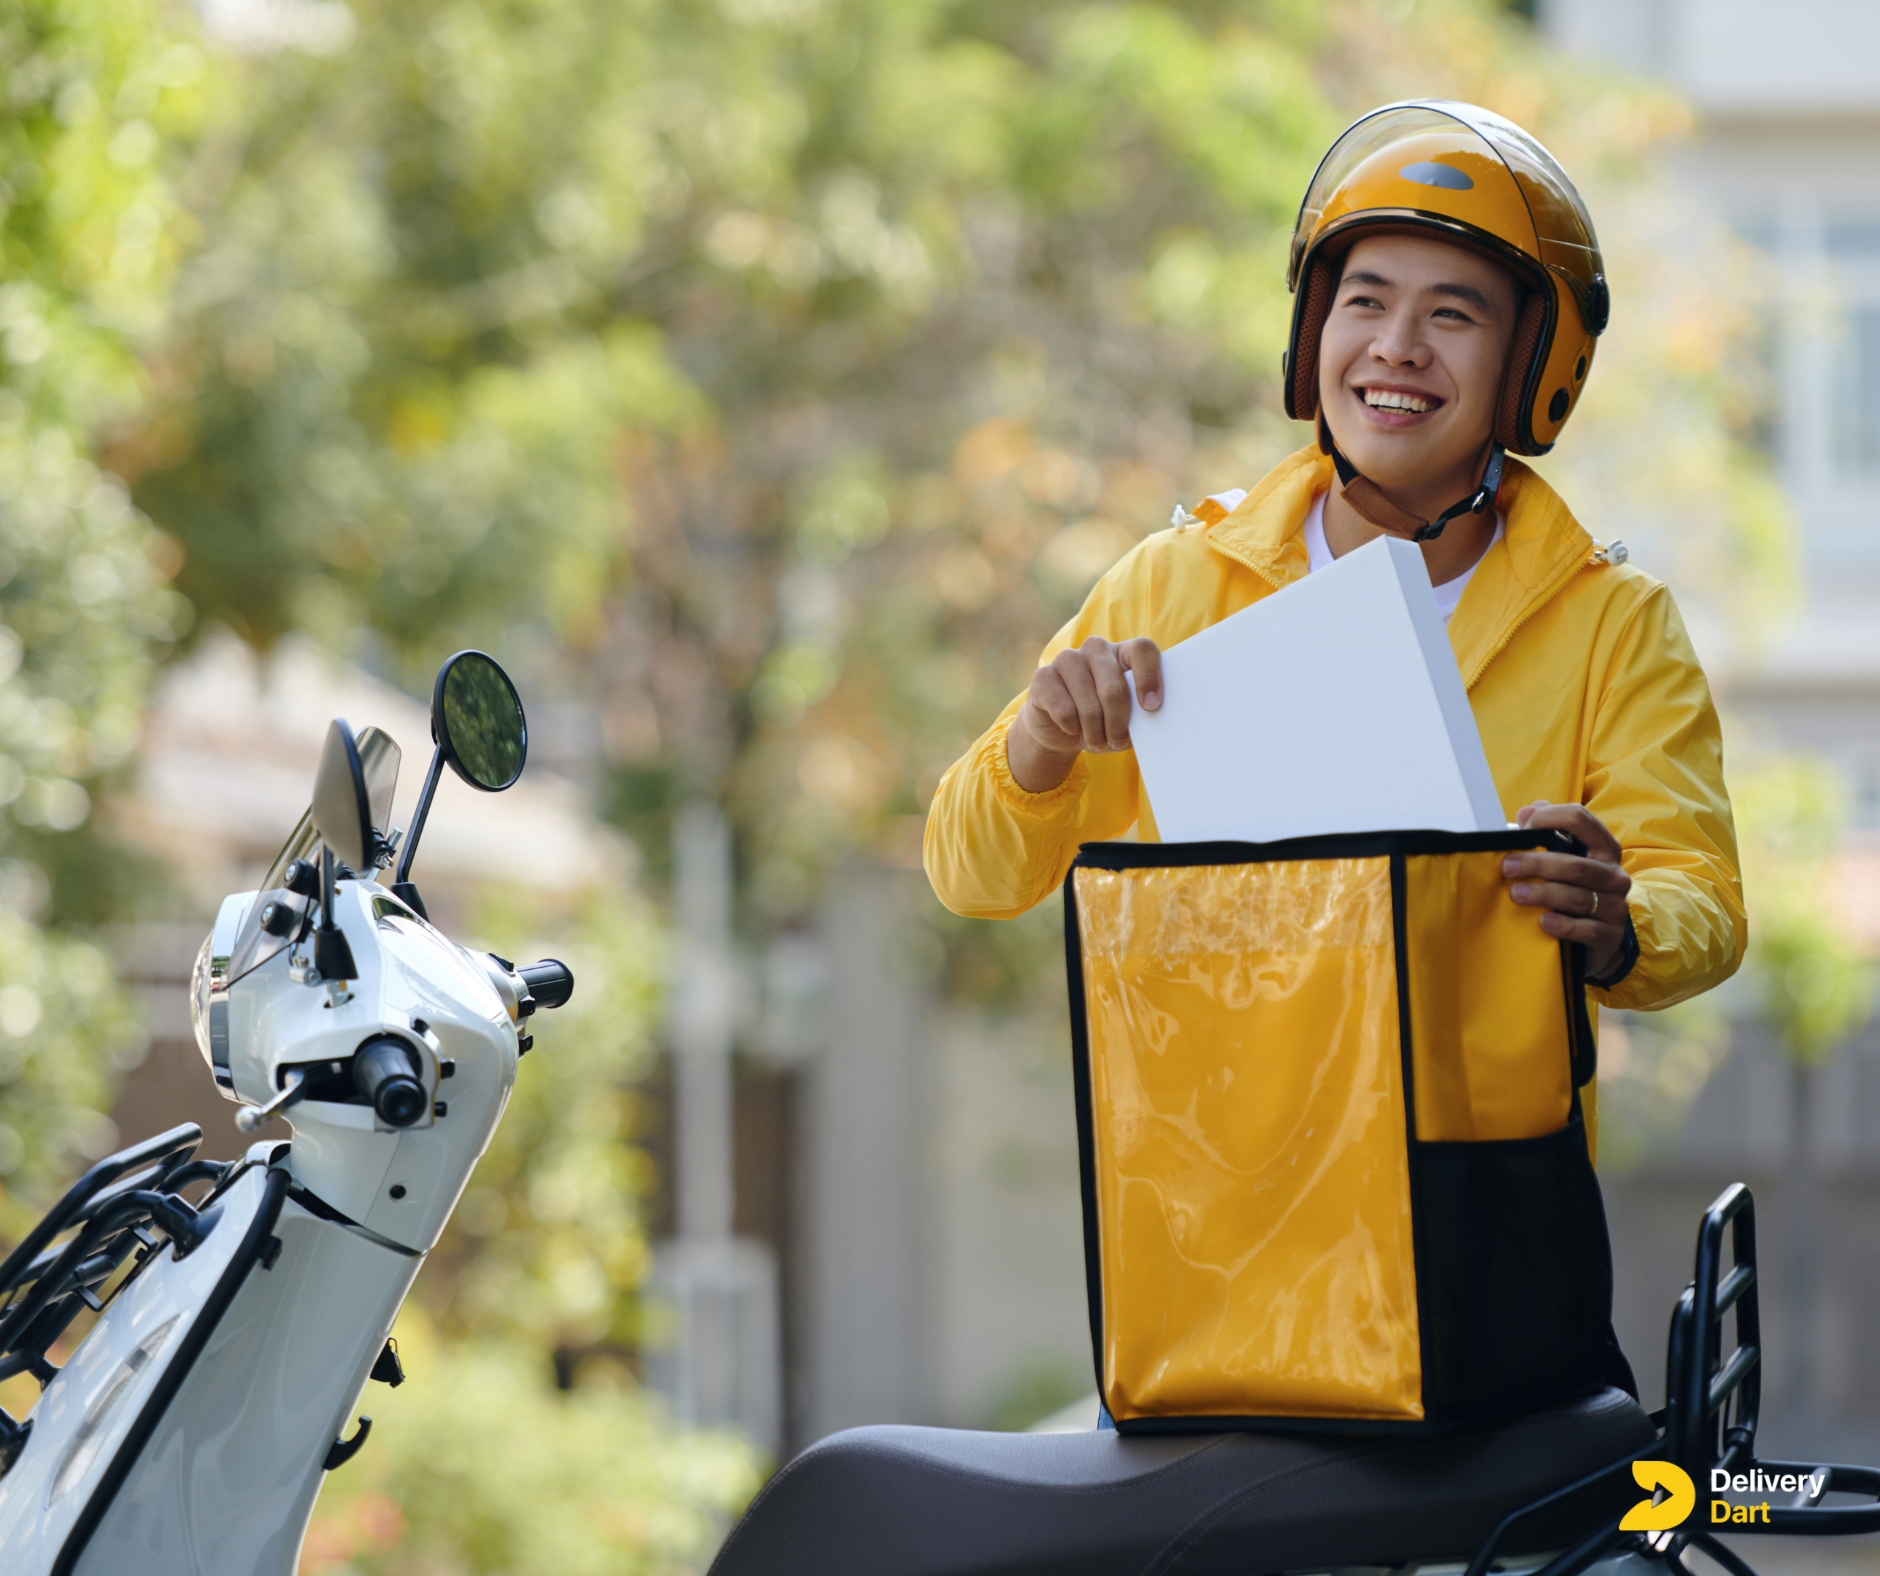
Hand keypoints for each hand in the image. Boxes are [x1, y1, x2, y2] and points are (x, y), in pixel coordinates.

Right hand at [1007, 637, 1162, 792]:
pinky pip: (1064, 711)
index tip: (1152, 707)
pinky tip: (1071, 728)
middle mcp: (1096, 649)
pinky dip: (1072, 729)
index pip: (1142, 650)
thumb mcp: (1127, 722)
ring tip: (1096, 740)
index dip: (1149, 677)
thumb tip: (1151, 724)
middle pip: (1114, 688)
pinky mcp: (1043, 675)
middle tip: (1117, 741)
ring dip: (1095, 733)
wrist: (1060, 730)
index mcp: (1123, 653)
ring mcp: (1067, 659)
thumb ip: (1142, 718)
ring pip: (1089, 705)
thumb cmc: (1103, 722)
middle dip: (1118, 724)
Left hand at [1503, 801, 1631, 979]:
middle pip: (1576, 865)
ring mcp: (1616, 906)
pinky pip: (1588, 929)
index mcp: (1603, 847)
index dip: (1551, 818)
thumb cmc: (1572, 887)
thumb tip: (1527, 812)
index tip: (1523, 827)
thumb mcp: (1563, 856)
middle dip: (1538, 864)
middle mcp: (1614, 875)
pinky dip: (1564, 925)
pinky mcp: (1610, 935)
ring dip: (1544, 894)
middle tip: (1508, 867)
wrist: (1596, 935)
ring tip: (1516, 894)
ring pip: (1579, 898)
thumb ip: (1546, 830)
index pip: (1582, 820)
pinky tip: (1543, 922)